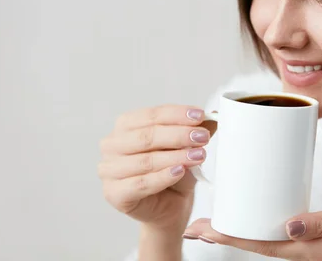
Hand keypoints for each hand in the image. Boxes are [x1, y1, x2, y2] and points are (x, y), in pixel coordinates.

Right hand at [98, 105, 215, 230]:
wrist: (171, 206)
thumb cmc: (174, 172)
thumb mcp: (187, 146)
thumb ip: (195, 130)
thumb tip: (212, 116)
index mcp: (126, 125)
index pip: (152, 115)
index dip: (177, 114)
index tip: (200, 116)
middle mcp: (112, 145)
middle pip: (147, 136)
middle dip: (178, 135)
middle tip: (202, 137)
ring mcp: (109, 170)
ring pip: (145, 160)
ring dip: (175, 157)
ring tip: (198, 155)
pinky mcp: (114, 193)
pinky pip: (140, 184)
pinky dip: (163, 176)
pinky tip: (180, 171)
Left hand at [184, 200, 321, 260]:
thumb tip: (288, 225)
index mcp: (315, 251)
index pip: (263, 246)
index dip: (232, 237)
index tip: (205, 230)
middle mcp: (309, 254)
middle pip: (258, 246)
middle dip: (227, 236)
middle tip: (198, 227)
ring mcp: (314, 251)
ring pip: (268, 244)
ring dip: (241, 233)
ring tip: (218, 222)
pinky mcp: (320, 243)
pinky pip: (284, 238)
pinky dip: (262, 229)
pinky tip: (255, 220)